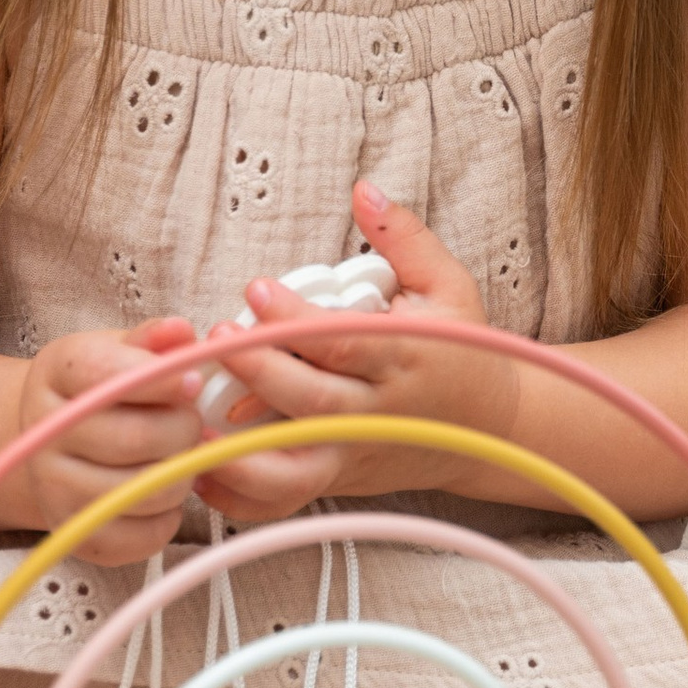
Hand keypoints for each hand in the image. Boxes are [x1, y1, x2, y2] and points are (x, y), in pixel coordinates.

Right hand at [12, 320, 209, 561]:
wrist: (53, 439)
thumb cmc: (103, 388)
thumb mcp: (122, 349)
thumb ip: (156, 340)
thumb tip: (182, 334)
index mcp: (57, 373)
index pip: (109, 375)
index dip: (164, 381)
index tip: (194, 381)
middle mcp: (43, 433)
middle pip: (137, 439)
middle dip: (185, 430)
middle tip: (191, 423)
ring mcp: (52, 488)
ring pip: (146, 491)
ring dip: (182, 474)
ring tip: (178, 455)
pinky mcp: (72, 533)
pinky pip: (142, 537)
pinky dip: (169, 517)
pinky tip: (162, 489)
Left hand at [197, 185, 518, 513]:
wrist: (493, 428)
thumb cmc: (462, 350)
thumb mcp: (447, 284)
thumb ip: (404, 237)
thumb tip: (363, 189)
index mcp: (407, 358)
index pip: (344, 341)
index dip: (296, 319)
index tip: (257, 289)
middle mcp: (380, 413)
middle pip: (312, 401)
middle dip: (258, 370)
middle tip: (217, 336)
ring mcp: (357, 453)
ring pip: (295, 463)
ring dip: (239, 445)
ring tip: (193, 412)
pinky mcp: (339, 480)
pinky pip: (284, 498)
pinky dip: (239, 492)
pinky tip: (201, 464)